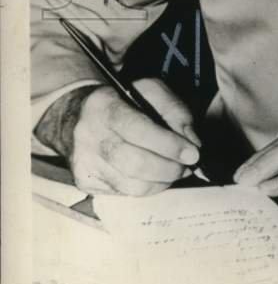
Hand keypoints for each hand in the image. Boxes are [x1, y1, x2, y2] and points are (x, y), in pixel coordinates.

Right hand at [37, 79, 200, 195]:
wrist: (77, 116)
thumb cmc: (123, 101)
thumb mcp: (150, 90)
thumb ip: (175, 110)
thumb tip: (192, 142)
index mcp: (103, 105)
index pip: (137, 128)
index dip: (168, 144)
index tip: (193, 153)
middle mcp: (87, 136)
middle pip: (134, 163)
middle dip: (169, 168)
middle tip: (188, 165)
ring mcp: (84, 163)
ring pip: (132, 185)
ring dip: (162, 181)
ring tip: (176, 170)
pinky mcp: (86, 183)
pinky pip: (125, 193)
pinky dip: (148, 187)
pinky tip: (155, 175)